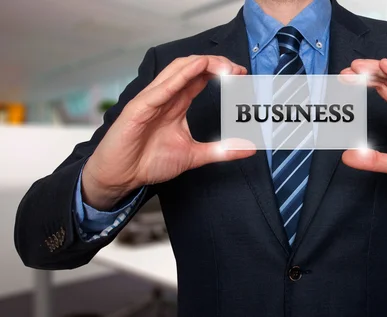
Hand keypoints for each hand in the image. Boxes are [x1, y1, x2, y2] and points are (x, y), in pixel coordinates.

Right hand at [82, 55, 254, 209]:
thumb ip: (221, 151)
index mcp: (177, 103)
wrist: (122, 176)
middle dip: (217, 64)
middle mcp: (165, 96)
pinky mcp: (139, 108)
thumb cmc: (149, 161)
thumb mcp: (194, 156)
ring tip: (224, 67)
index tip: (242, 75)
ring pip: (177, 70)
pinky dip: (180, 76)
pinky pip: (161, 88)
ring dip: (202, 64)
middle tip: (238, 70)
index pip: (200, 77)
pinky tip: (197, 70)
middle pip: (191, 67)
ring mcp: (152, 99)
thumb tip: (248, 149)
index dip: (222, 72)